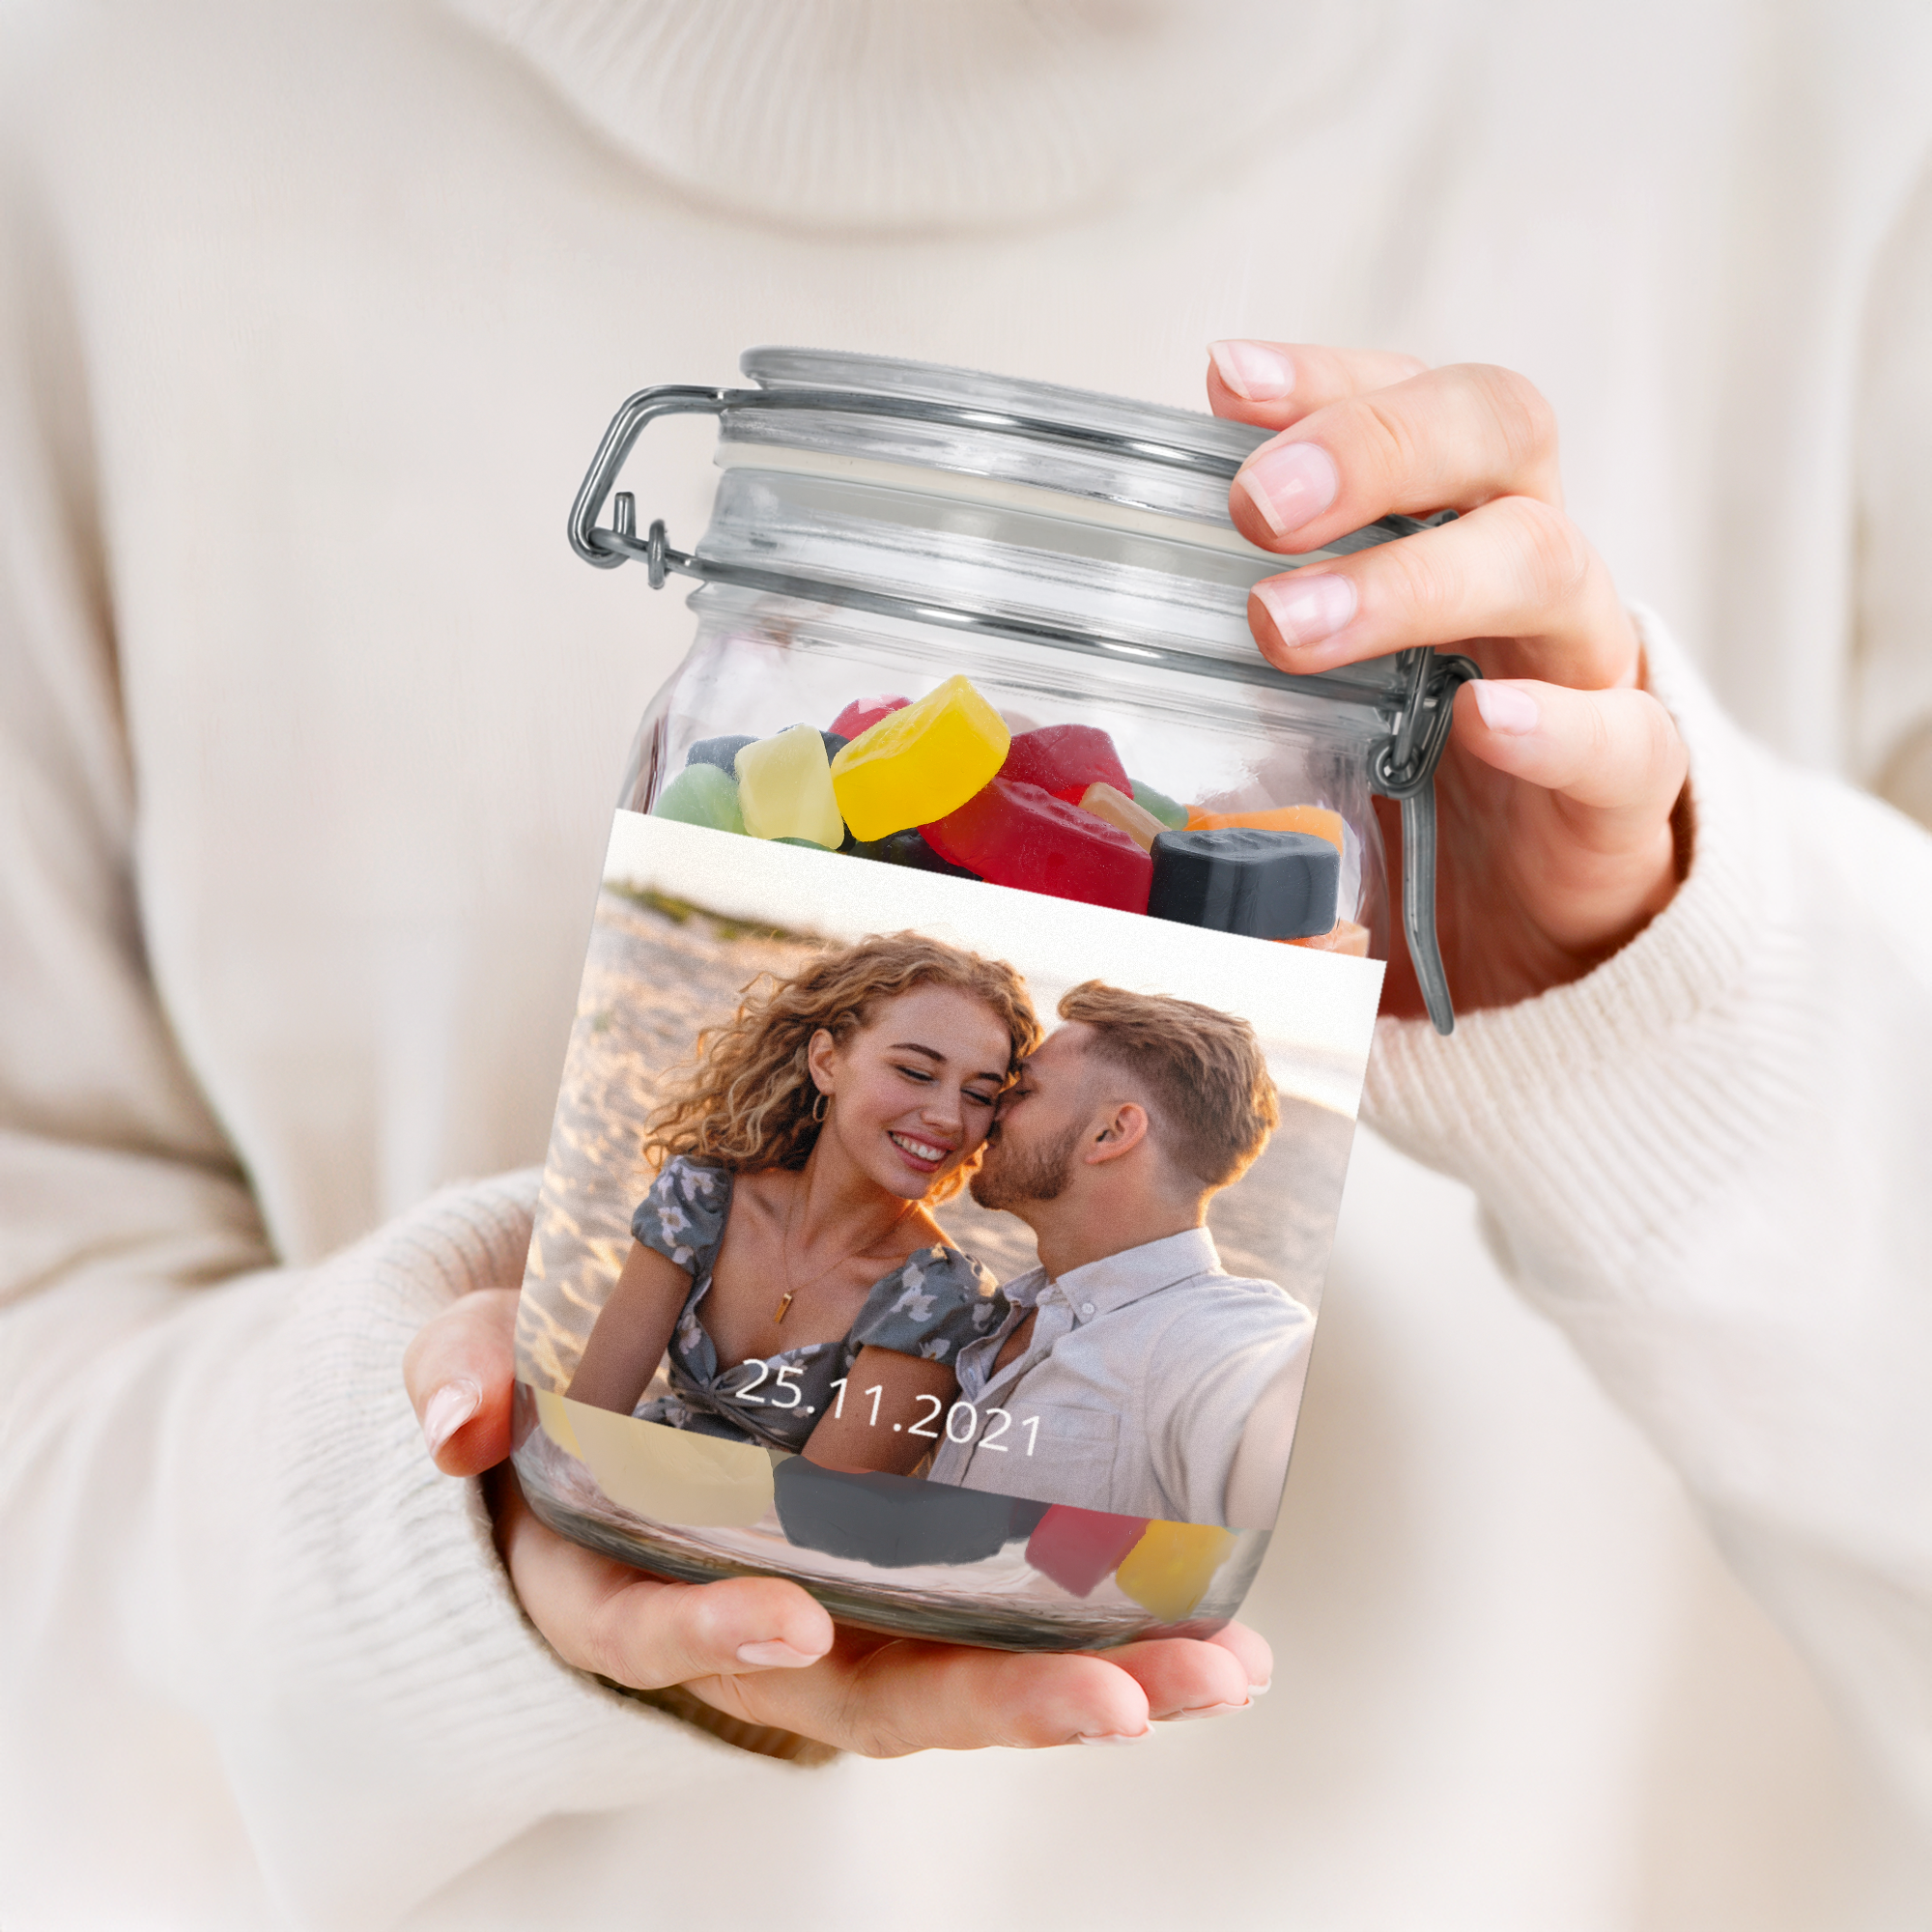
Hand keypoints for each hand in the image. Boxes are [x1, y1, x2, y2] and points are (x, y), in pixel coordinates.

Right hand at [404, 1290, 1269, 1752]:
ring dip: (1093, 1673)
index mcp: (615, 1577)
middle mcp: (739, 1617)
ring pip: (954, 1665)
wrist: (593, 1373)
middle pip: (857, 1691)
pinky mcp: (900, 1563)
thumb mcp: (474, 1351)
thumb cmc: (537, 1369)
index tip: (793, 1619)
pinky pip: (992, 1605)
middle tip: (1128, 1699)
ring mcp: (834, 1598)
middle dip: (991, 1703)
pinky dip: (1094, 1614)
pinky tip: (1206, 1607)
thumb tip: (456, 1419)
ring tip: (1224, 1665)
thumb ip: (457, 1367)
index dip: (714, 1633)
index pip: (651, 1628)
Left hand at [1208, 341, 1689, 1016]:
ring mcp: (1583, 665)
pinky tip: (1480, 723)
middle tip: (1257, 505)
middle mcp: (1527, 564)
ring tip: (1289, 626)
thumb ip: (1235, 646)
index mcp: (1450, 522)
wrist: (1535, 915)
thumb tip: (1074, 643)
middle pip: (1497, 430)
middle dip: (1371, 447)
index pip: (1410, 398)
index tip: (1224, 382)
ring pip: (1545, 564)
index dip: (1327, 380)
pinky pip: (1618, 736)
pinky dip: (1553, 724)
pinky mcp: (1623, 786)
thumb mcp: (1311, 694)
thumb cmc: (1407, 779)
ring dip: (1412, 579)